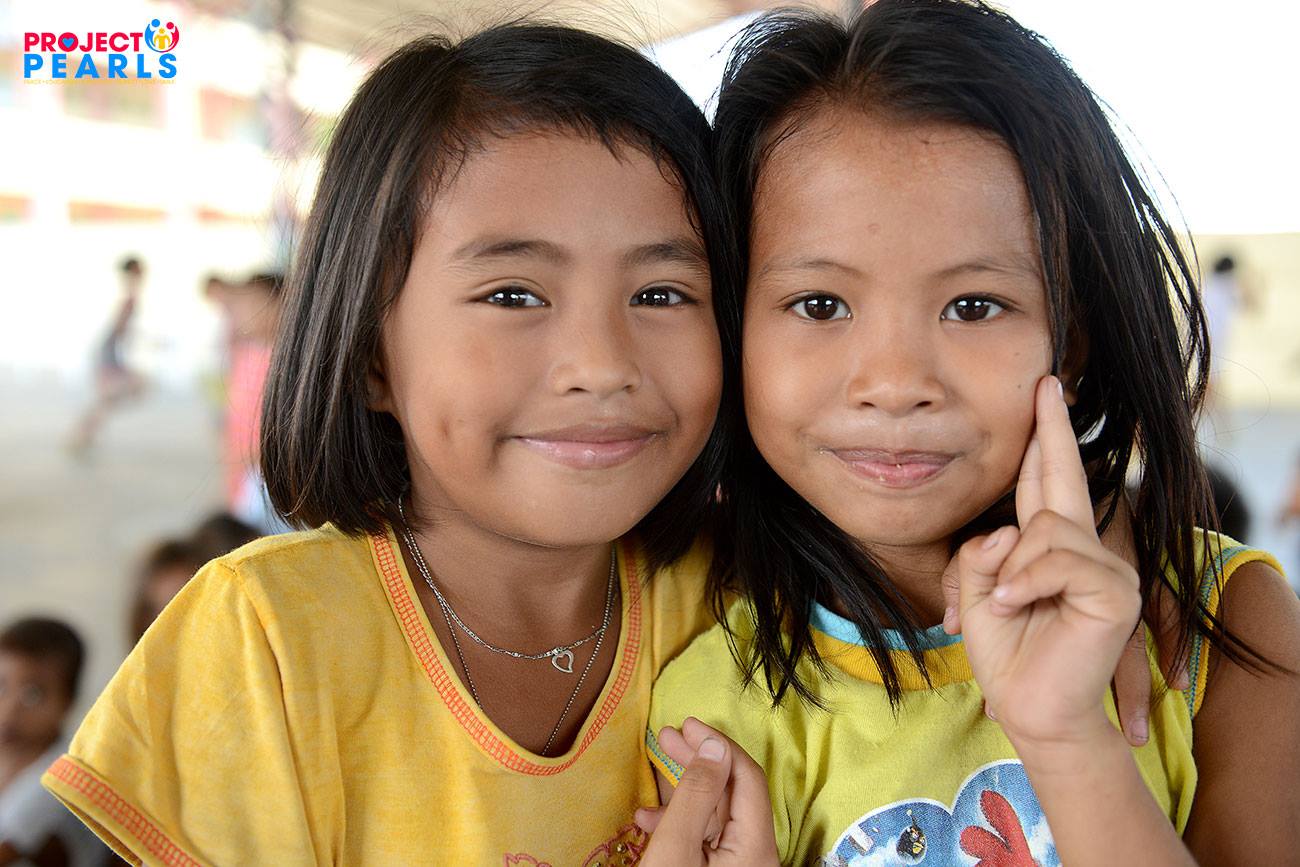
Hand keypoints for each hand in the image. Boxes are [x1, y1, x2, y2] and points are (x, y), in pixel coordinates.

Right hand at [636, 718, 778, 865]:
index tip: (688, 727)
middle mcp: (756, 855)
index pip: (748, 777)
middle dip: (699, 761)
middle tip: (670, 738)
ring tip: (657, 774)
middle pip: (733, 792)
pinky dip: (683, 820)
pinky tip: (653, 818)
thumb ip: (696, 794)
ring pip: (718, 812)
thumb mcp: (675, 844)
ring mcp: (740, 864)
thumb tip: (714, 746)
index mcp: (755, 847)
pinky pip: (708, 835)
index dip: (718, 745)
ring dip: (687, 790)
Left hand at [956, 376, 1141, 747]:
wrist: (1029, 705)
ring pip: (1043, 530)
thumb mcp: (976, 589)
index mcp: (1050, 544)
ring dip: (1009, 569)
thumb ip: (984, 550)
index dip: (1046, 437)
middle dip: (1053, 429)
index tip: (1047, 389)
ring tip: (1002, 604)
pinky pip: (1056, 561)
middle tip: (1048, 384)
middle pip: (1062, 478)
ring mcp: (1105, 566)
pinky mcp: (1114, 590)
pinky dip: (1023, 584)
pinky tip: (1011, 606)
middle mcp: (1084, 546)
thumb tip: (1012, 529)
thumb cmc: (1004, 649)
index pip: (1047, 480)